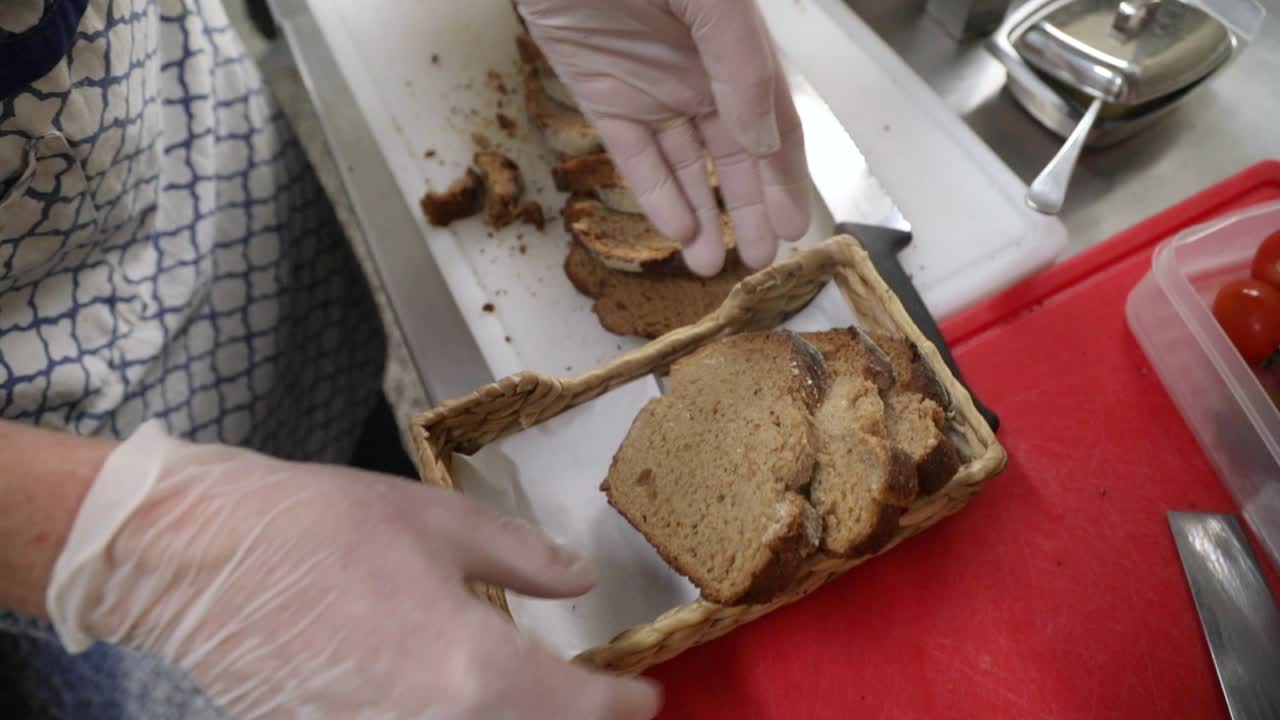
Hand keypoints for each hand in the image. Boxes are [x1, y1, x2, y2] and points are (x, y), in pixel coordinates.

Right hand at [46, 421, 659, 718]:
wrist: (200, 559)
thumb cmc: (322, 528)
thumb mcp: (441, 523)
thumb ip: (524, 561)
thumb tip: (579, 579)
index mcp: (476, 670)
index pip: (581, 709)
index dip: (624, 704)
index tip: (643, 695)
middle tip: (595, 701)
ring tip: (535, 698)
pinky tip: (458, 701)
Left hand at [517, 0, 810, 275]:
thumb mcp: (714, 2)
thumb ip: (742, 68)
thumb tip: (762, 144)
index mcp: (738, 47)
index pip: (775, 121)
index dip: (788, 174)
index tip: (799, 225)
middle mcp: (701, 72)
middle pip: (734, 154)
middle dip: (751, 208)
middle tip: (762, 262)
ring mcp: (651, 86)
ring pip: (686, 165)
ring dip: (703, 215)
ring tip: (716, 265)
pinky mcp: (604, 95)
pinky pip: (635, 156)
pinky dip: (656, 194)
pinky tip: (677, 231)